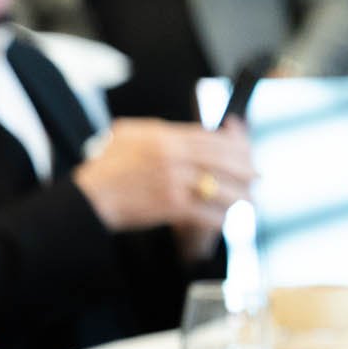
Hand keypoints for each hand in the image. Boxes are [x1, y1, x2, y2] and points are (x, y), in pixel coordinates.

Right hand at [71, 118, 253, 238]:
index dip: (234, 145)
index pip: (210, 138)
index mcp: (165, 137)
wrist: (90, 198)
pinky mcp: (171, 207)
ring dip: (239, 196)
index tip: (246, 151)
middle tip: (258, 175)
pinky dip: (219, 217)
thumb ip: (155, 129)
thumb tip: (180, 129)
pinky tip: (226, 219)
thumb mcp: (126, 134)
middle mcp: (174, 157)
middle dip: (246, 169)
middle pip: (222, 160)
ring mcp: (174, 182)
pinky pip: (206, 212)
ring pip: (220, 187)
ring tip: (249, 200)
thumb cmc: (104, 168)